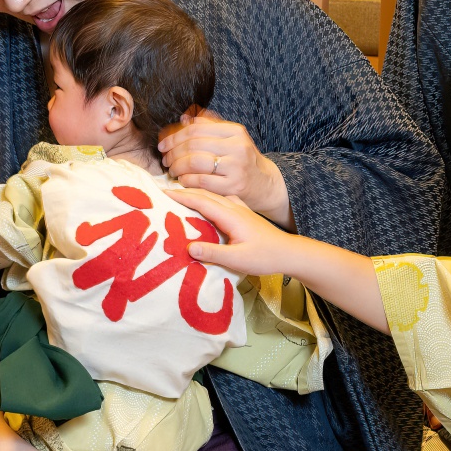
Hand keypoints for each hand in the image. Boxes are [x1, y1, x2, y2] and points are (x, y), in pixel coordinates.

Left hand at [158, 111, 290, 225]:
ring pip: (195, 162)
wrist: (265, 185)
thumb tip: (184, 118)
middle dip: (173, 152)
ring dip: (177, 166)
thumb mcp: (231, 139)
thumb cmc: (242, 160)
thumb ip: (209, 126)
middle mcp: (237, 146)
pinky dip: (186, 180)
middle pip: (193, 145)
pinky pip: (201, 181)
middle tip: (165, 159)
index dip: (175, 136)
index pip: (196, 128)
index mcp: (235, 131)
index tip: (163, 144)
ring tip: (172, 169)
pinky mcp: (233, 186)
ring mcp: (236, 167)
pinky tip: (182, 180)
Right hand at [172, 186, 391, 332]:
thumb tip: (188, 248)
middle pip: (203, 193)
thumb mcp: (238, 260)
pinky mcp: (241, 213)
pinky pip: (218, 198)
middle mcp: (233, 207)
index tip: (160, 192)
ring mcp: (238, 208)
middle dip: (181, 190)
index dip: (179, 196)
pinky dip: (204, 196)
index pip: (200, 200)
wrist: (290, 253)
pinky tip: (200, 200)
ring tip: (175, 193)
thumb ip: (213, 254)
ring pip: (211, 194)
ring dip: (192, 191)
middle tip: (160, 190)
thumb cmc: (265, 257)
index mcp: (230, 215)